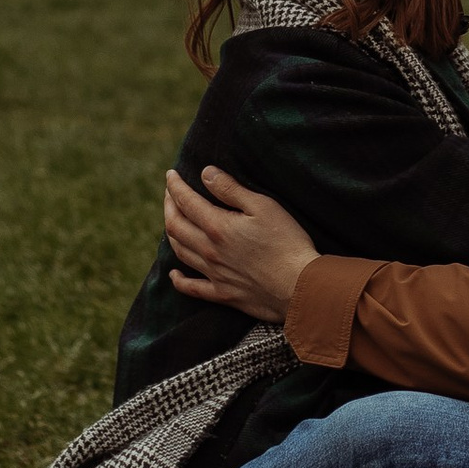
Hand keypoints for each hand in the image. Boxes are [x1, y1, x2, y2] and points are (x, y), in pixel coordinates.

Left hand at [162, 166, 315, 322]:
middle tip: (169, 193)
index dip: (175, 186)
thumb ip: (231, 190)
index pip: (186, 202)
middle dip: (169, 205)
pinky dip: (178, 280)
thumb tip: (206, 173)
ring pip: (180, 252)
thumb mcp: (263, 206)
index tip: (171, 175)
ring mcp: (214, 274)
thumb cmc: (287, 242)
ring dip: (171, 233)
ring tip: (172, 221)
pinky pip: (191, 288)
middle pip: (175, 226)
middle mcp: (209, 251)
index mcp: (217, 227)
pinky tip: (173, 274)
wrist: (299, 286)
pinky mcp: (223, 294)